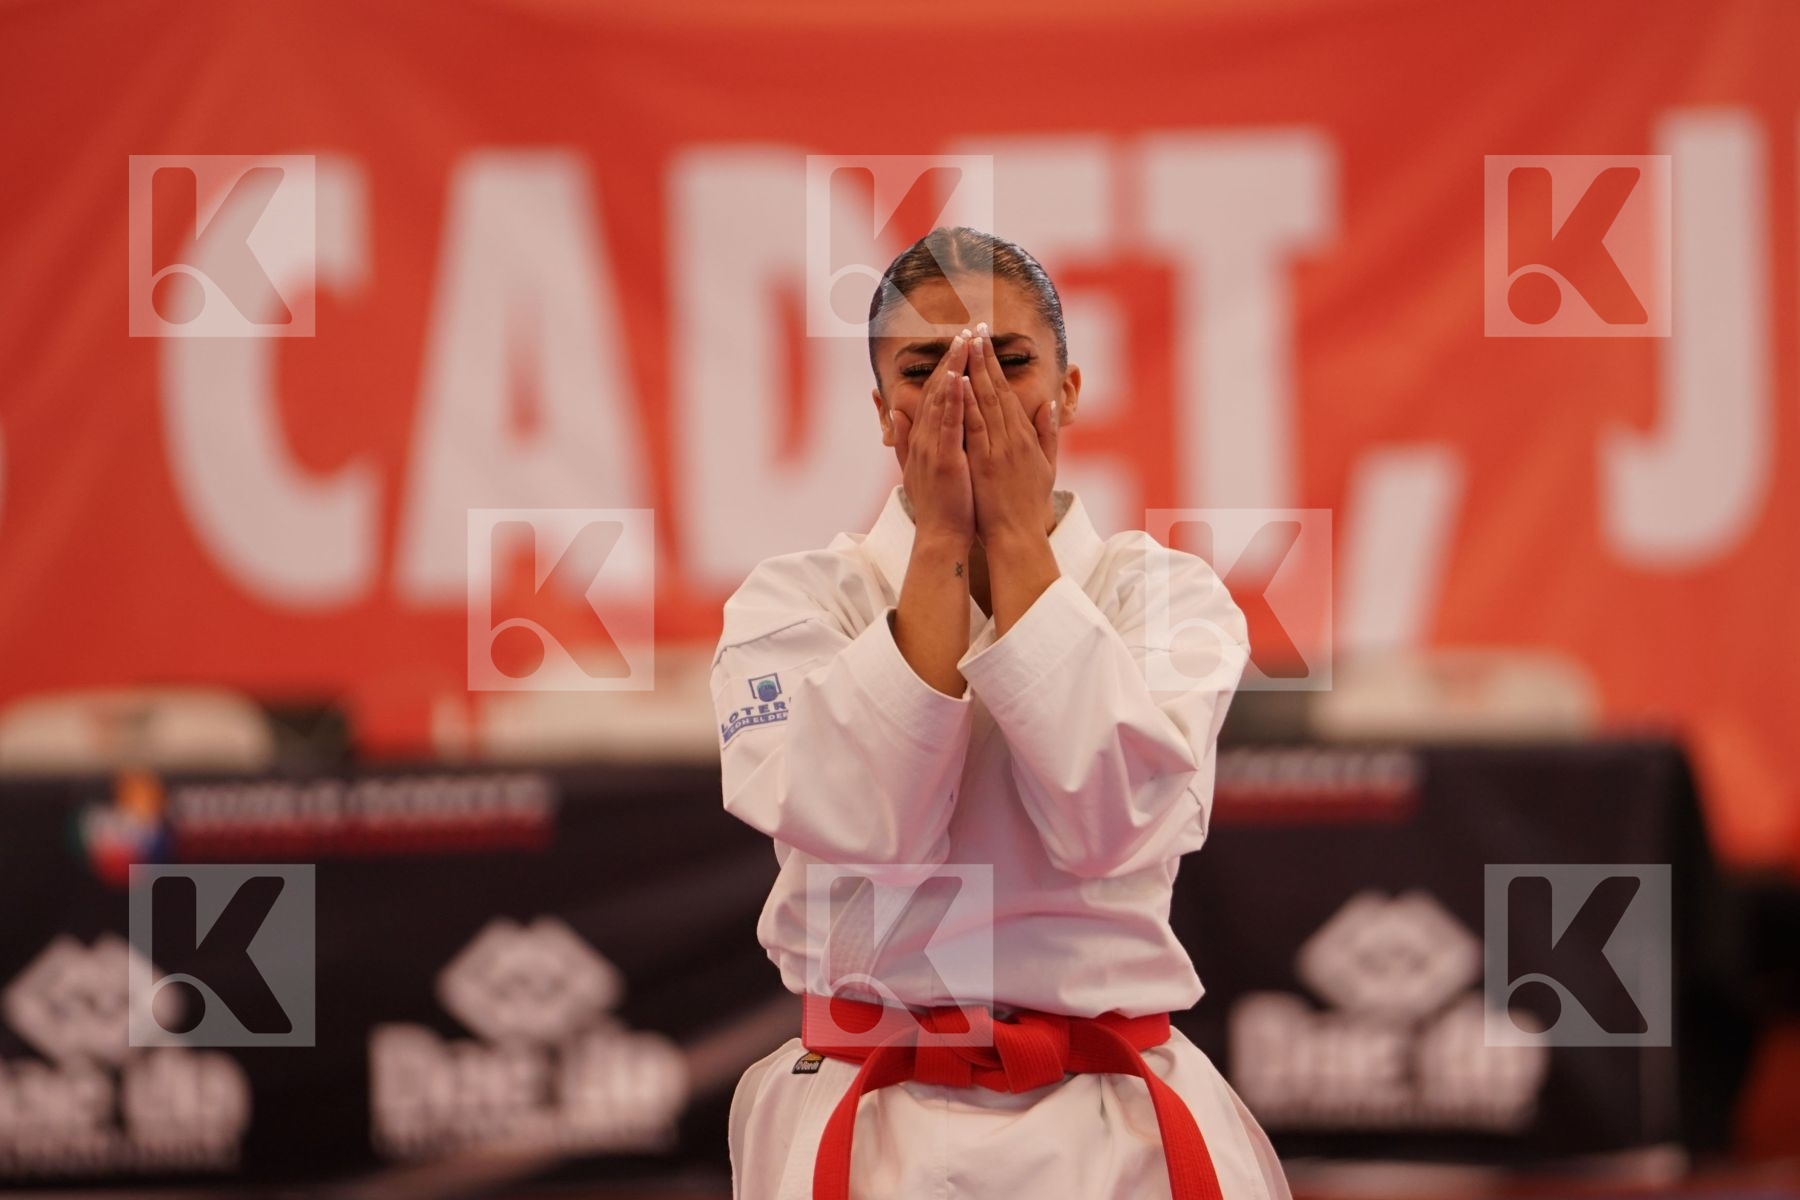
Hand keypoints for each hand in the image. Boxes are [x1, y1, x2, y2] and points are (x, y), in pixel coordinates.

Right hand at [891, 332, 973, 547]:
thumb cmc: (939, 506)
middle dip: (951, 360)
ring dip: (953, 370)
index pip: (934, 396)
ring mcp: (933, 448)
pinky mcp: (945, 459)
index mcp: (924, 439)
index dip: (945, 368)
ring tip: (964, 343)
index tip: (958, 345)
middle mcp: (925, 438)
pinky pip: (951, 424)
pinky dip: (955, 400)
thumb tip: (895, 412)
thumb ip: (904, 439)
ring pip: (943, 401)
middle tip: (963, 332)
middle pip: (938, 391)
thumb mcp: (918, 467)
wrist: (941, 537)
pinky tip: (962, 377)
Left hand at [961, 322, 1055, 545]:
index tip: (985, 343)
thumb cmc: (1028, 506)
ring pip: (985, 402)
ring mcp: (999, 449)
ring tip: (966, 346)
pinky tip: (958, 383)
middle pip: (997, 390)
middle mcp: (1013, 438)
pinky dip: (966, 404)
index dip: (996, 366)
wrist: (1018, 537)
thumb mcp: (1047, 467)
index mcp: (1025, 437)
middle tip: (975, 330)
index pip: (1008, 393)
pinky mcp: (985, 463)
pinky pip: (974, 427)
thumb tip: (1051, 406)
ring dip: (975, 372)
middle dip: (984, 359)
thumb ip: (1048, 435)